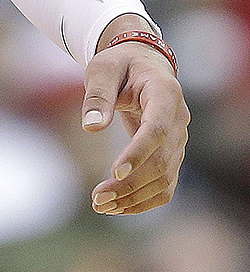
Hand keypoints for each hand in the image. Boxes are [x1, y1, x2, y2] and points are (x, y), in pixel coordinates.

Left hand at [82, 39, 189, 214]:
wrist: (142, 65)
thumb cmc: (120, 64)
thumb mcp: (103, 69)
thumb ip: (98, 95)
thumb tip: (91, 126)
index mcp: (166, 93)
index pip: (156, 129)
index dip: (138, 152)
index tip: (115, 171)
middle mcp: (179, 120)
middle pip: (161, 161)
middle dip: (129, 184)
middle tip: (97, 197)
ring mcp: (179, 140)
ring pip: (164, 179)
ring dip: (134, 197)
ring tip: (101, 205)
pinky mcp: (172, 155)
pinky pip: (165, 185)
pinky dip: (143, 200)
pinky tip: (118, 207)